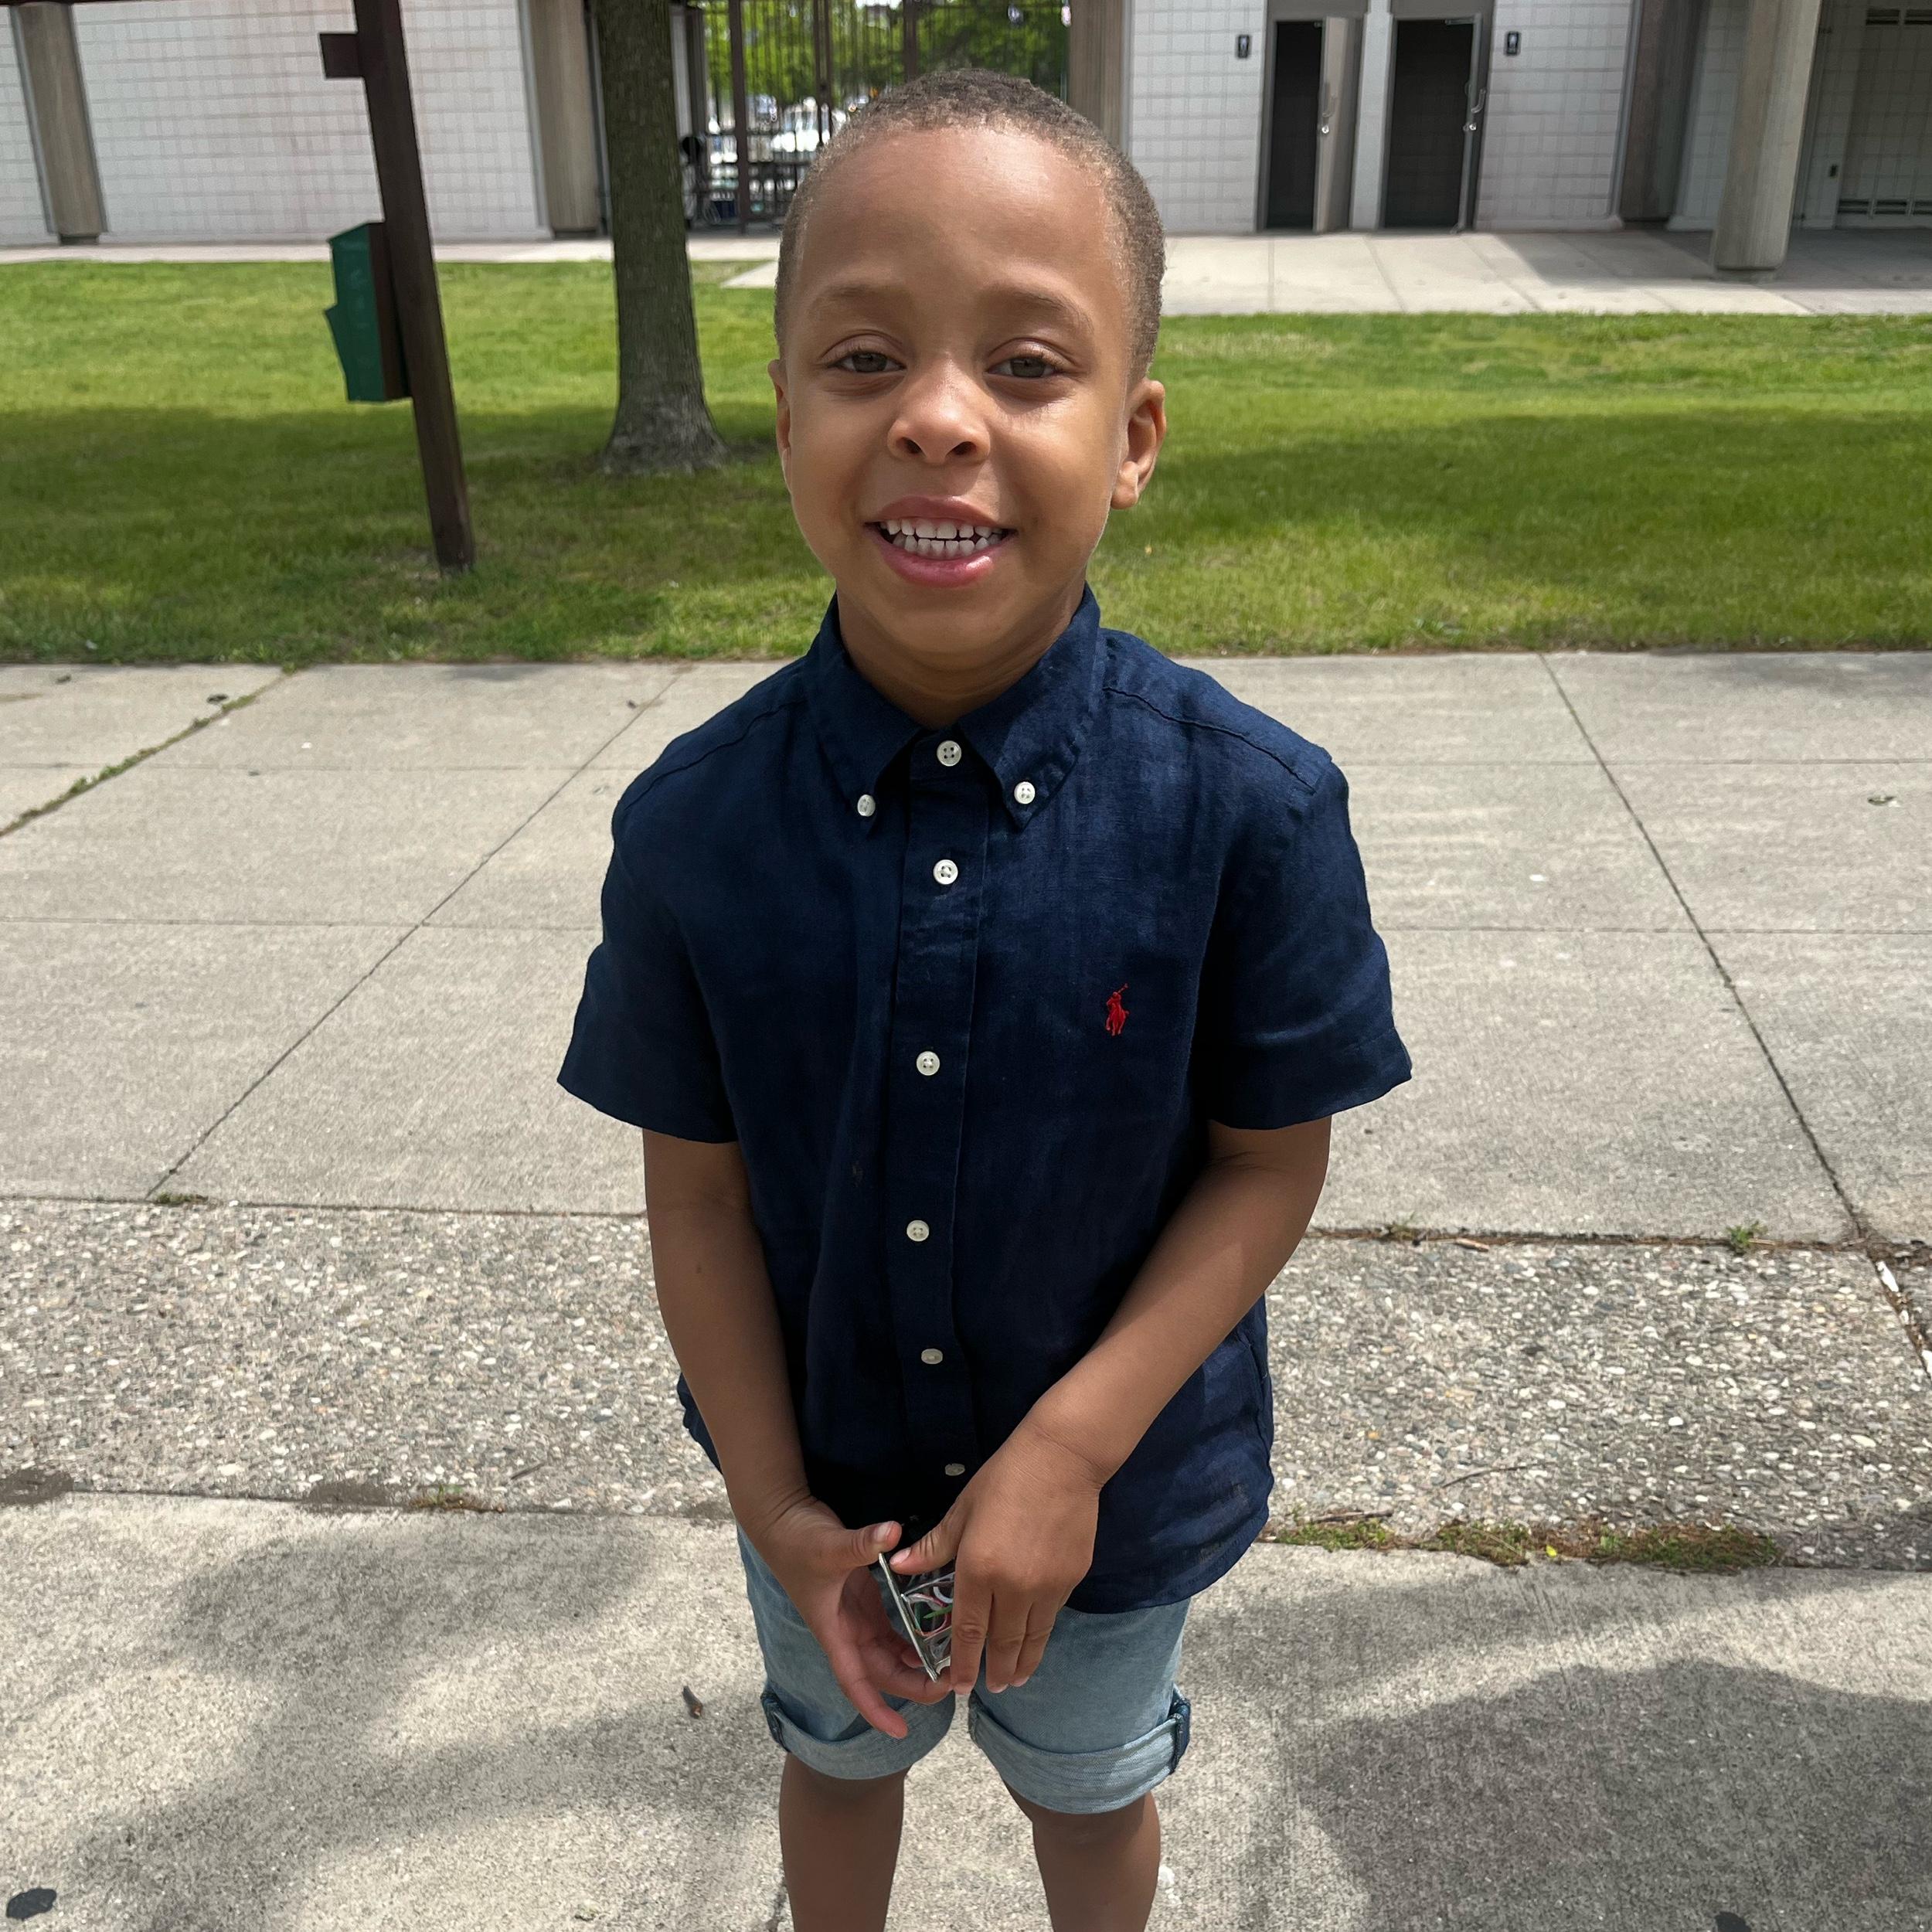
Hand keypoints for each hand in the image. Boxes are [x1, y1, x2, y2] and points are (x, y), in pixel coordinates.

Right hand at [746, 1496, 948, 1738]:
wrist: (782, 1520)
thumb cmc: (798, 1540)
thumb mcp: (830, 1545)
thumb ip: (862, 1542)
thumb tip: (891, 1532)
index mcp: (834, 1630)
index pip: (855, 1682)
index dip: (875, 1710)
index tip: (901, 1732)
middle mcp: (846, 1631)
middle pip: (882, 1673)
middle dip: (914, 1685)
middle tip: (951, 1683)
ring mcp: (856, 1616)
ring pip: (890, 1654)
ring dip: (916, 1665)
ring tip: (951, 1665)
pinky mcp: (865, 1600)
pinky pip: (892, 1630)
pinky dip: (912, 1638)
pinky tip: (937, 1638)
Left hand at [889, 1420, 1102, 1695]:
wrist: (1062, 1460)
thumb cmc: (1004, 1479)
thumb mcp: (962, 1510)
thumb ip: (934, 1546)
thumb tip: (898, 1564)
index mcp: (979, 1570)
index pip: (969, 1630)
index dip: (964, 1663)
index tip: (959, 1686)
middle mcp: (1013, 1588)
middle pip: (1003, 1643)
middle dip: (994, 1672)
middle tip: (990, 1689)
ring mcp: (1047, 1587)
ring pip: (1032, 1638)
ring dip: (1021, 1663)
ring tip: (1013, 1680)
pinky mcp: (1071, 1579)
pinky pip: (1051, 1617)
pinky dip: (1041, 1636)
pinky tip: (1035, 1641)